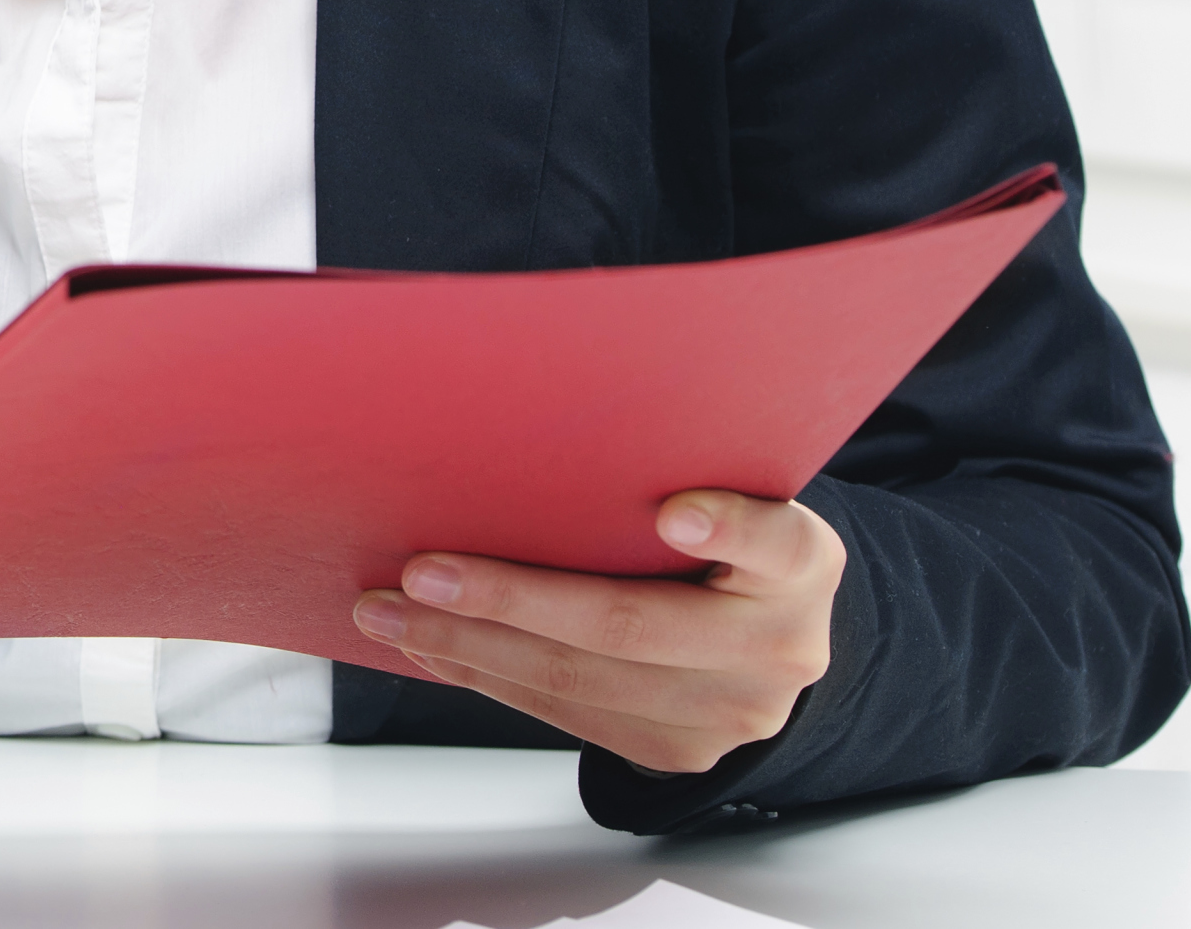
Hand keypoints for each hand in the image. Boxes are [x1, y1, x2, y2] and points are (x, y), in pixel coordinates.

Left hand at [352, 490, 842, 774]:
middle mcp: (780, 644)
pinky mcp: (682, 751)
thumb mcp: (728, 495)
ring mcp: (733, 712)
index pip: (776, 542)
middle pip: (634, 624)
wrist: (771, 636)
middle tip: (421, 573)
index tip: (672, 515)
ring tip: (390, 613)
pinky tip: (431, 648)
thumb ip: (663, 475)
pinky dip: (488, 676)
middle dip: (512, 599)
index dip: (729, 529)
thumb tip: (511, 438)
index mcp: (800, 563)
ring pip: (584, 681)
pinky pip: (569, 715)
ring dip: (470, 647)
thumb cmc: (723, 544)